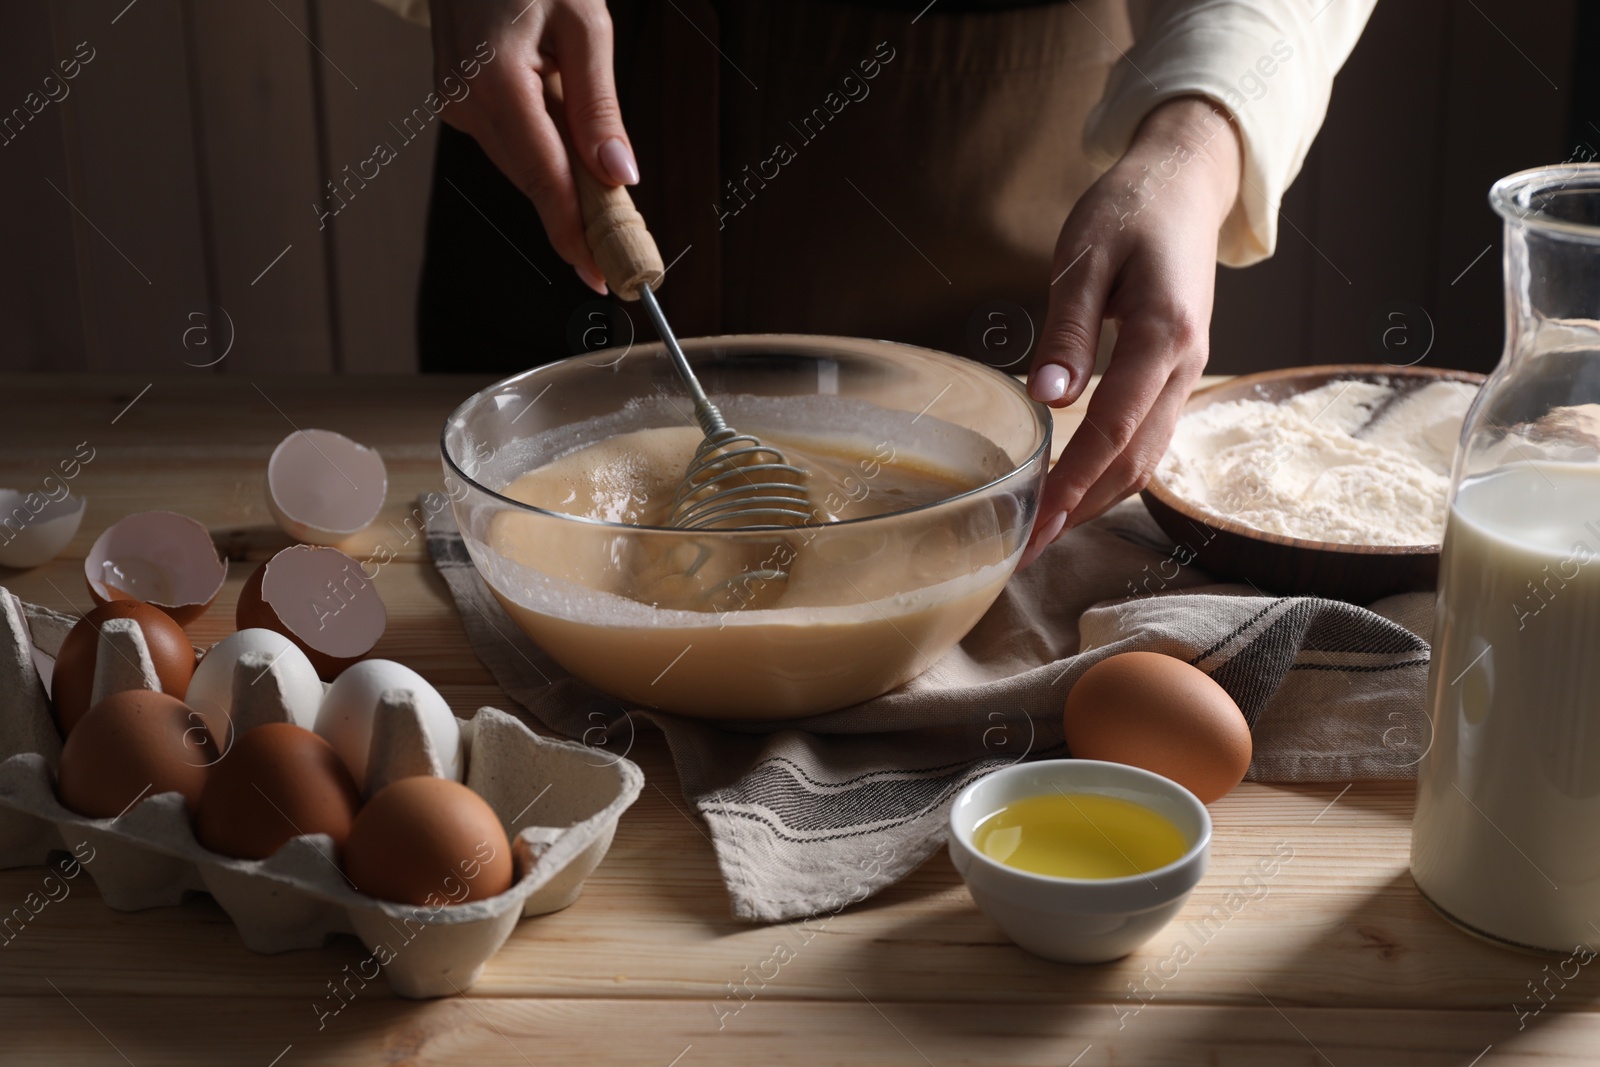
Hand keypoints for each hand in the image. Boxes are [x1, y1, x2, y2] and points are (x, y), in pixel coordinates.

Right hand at [427, 0, 638, 292]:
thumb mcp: (585, 23)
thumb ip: (600, 106)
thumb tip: (620, 177)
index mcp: (496, 82)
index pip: (545, 179)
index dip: (576, 234)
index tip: (604, 276)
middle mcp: (466, 101)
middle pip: (535, 182)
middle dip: (581, 219)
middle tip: (626, 254)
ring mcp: (455, 104)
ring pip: (523, 167)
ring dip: (566, 184)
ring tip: (607, 193)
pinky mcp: (456, 101)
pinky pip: (511, 144)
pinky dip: (545, 153)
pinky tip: (566, 133)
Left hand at [1019, 96, 1241, 566]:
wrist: (1184, 184)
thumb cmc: (1129, 210)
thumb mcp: (1085, 257)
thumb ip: (1069, 330)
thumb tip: (1047, 398)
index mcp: (1165, 335)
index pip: (1114, 429)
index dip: (1073, 481)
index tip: (1034, 520)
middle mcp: (1187, 365)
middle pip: (1134, 460)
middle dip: (1080, 509)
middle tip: (1025, 546)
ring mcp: (1187, 373)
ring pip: (1145, 457)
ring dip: (1097, 500)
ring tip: (1045, 531)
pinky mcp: (1176, 374)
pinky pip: (1147, 438)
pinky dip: (1111, 473)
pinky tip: (1075, 489)